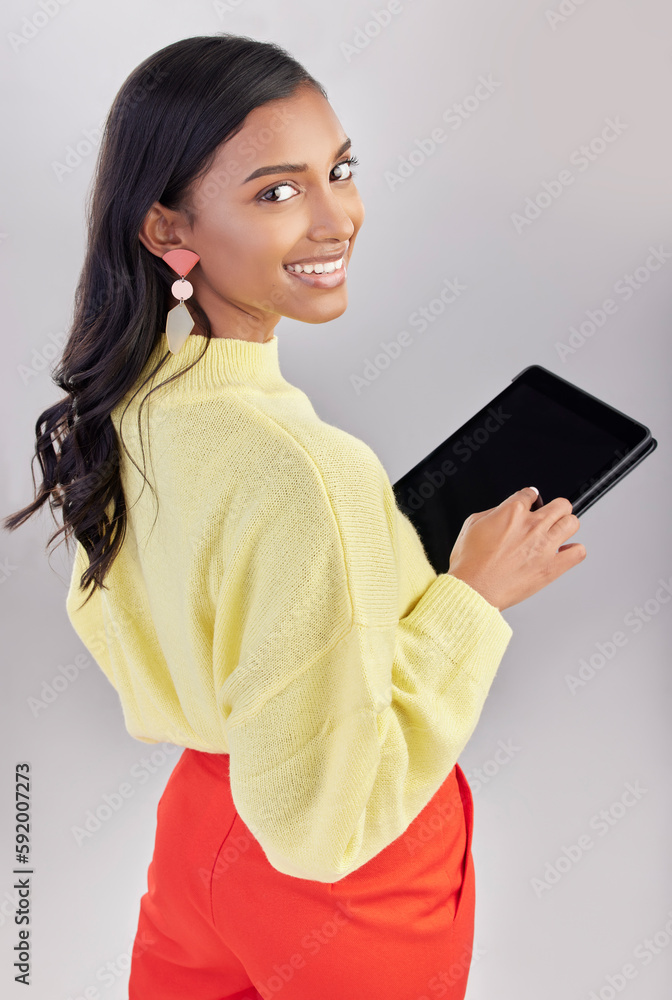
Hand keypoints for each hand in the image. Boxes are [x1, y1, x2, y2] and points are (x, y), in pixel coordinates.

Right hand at [446, 486, 585, 610]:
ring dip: (565, 525)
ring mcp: (545, 546)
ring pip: (572, 522)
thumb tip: (503, 510)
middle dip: (554, 508)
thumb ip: (492, 512)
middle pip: (561, 504)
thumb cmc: (470, 563)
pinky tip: (565, 552)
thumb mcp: (472, 525)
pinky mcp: (552, 567)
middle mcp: (533, 526)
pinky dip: (574, 550)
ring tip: (557, 532)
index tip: (530, 504)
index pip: (531, 494)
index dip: (530, 499)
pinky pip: (578, 552)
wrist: (473, 590)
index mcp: (512, 512)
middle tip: (548, 516)